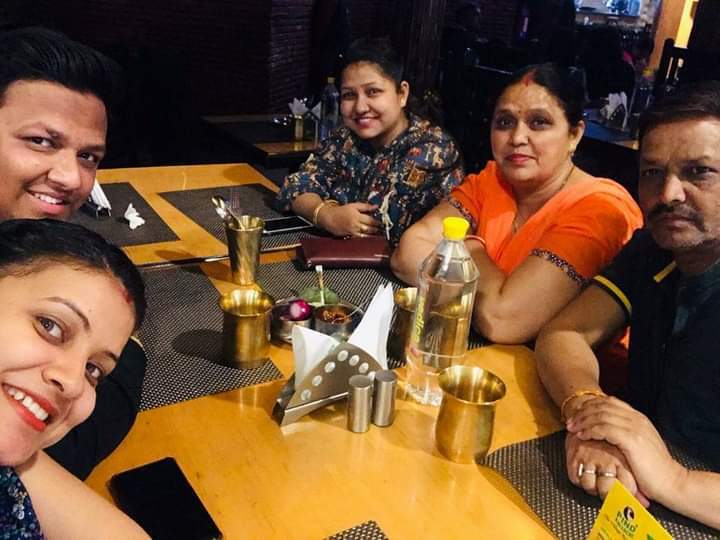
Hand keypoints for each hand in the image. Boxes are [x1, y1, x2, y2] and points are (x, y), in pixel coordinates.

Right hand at [318, 202, 381, 236]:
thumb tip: (376, 206)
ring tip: (379, 235)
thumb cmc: (340, 210)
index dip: (378, 222)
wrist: (328, 217)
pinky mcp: (349, 236)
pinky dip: (366, 239)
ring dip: (373, 235)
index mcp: (357, 216)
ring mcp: (352, 231)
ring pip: (366, 235)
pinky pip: (360, 238)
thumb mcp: (353, 205)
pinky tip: (370, 239)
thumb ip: (365, 206)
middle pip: (369, 228)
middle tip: (383, 230)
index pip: (371, 220)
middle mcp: (355, 224)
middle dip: (377, 229)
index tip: (383, 223)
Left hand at [567, 396, 686, 504]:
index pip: (610, 401)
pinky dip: (590, 430)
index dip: (591, 405)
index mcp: (639, 418)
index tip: (578, 414)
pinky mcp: (631, 440)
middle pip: (603, 405)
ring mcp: (635, 428)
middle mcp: (637, 419)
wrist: (672, 482)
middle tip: (570, 421)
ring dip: (583, 421)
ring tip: (572, 429)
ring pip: (601, 415)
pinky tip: (582, 436)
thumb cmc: (653, 469)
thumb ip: (626, 433)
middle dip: (583, 412)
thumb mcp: (640, 445)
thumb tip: (606, 430)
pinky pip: (604, 429)